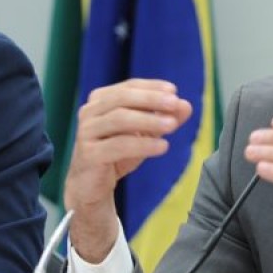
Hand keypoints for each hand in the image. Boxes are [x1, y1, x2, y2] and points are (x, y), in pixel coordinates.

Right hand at [64, 79, 191, 262]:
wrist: (93, 185)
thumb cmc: (119, 153)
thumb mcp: (146, 133)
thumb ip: (165, 118)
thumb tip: (186, 105)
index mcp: (100, 100)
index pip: (128, 87)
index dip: (151, 86)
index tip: (174, 90)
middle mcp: (89, 112)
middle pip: (122, 98)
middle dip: (151, 99)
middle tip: (174, 103)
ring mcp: (86, 132)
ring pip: (119, 119)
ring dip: (149, 120)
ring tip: (173, 125)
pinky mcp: (88, 154)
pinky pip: (118, 145)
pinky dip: (143, 144)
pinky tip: (163, 146)